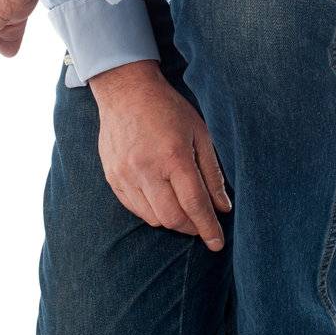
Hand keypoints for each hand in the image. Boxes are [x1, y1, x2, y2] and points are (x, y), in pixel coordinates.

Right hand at [91, 60, 231, 249]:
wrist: (126, 91)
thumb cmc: (168, 109)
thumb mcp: (200, 133)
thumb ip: (212, 173)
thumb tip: (223, 207)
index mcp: (174, 157)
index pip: (195, 205)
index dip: (209, 228)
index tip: (217, 243)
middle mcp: (147, 169)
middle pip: (172, 218)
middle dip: (192, 227)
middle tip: (202, 223)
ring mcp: (125, 175)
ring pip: (152, 218)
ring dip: (172, 221)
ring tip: (183, 210)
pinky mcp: (112, 177)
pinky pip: (134, 209)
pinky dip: (151, 212)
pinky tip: (162, 200)